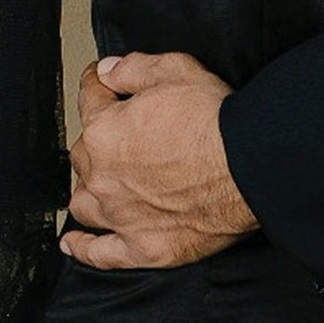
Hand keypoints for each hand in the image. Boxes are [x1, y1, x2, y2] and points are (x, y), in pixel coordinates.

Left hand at [60, 50, 256, 270]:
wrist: (249, 167)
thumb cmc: (217, 120)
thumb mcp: (177, 70)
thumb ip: (134, 68)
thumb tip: (107, 71)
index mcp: (105, 131)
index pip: (89, 100)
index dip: (95, 85)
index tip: (99, 82)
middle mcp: (103, 176)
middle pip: (83, 156)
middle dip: (97, 141)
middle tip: (119, 134)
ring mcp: (120, 216)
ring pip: (84, 204)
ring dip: (90, 190)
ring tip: (100, 183)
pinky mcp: (142, 248)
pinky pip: (99, 254)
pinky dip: (84, 249)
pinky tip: (74, 243)